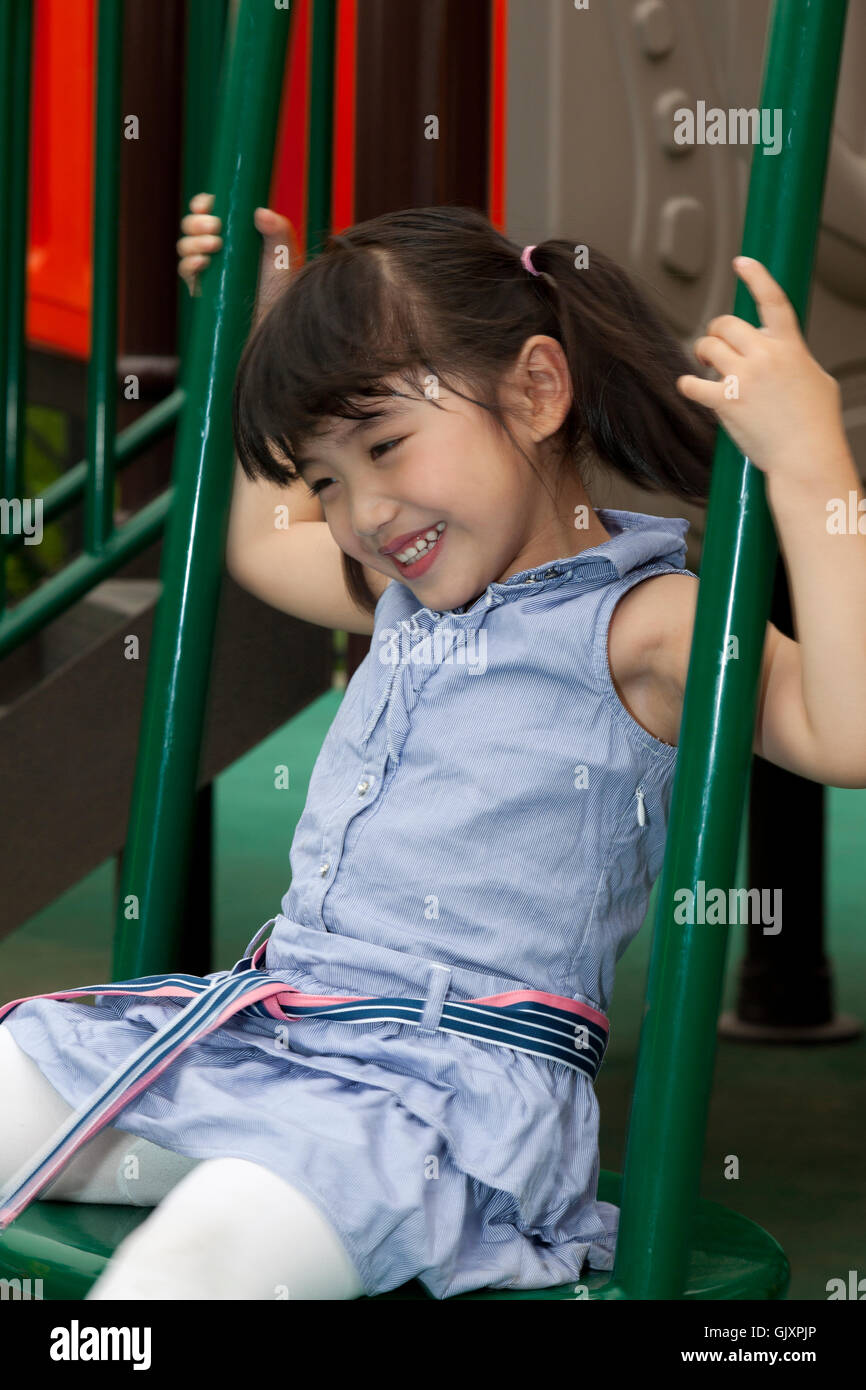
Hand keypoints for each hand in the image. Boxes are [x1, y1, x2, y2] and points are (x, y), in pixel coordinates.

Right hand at [176, 192, 300, 323]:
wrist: (277, 318)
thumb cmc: (283, 285)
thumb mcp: (284, 253)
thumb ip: (278, 228)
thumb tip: (259, 212)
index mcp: (232, 231)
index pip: (208, 210)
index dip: (202, 204)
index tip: (207, 205)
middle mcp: (215, 247)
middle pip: (190, 225)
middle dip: (197, 222)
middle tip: (215, 226)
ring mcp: (206, 267)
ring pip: (185, 245)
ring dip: (194, 241)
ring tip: (215, 245)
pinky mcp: (202, 288)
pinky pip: (186, 271)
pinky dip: (190, 263)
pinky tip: (203, 262)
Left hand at [675, 256, 844, 480]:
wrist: (806, 457)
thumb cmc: (815, 425)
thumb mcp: (816, 379)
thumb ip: (795, 359)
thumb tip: (782, 356)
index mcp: (790, 345)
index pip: (772, 299)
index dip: (756, 276)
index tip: (742, 262)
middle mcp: (765, 355)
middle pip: (726, 323)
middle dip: (716, 332)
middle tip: (714, 347)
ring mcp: (744, 377)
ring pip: (707, 347)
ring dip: (702, 354)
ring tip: (705, 366)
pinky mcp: (725, 401)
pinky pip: (692, 384)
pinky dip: (687, 385)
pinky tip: (690, 388)